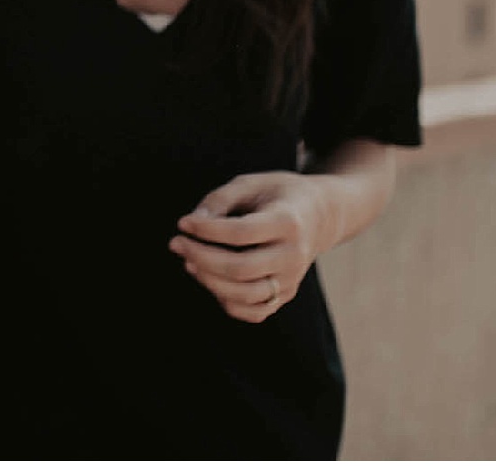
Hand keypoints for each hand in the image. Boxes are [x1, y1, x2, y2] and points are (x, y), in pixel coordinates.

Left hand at [169, 171, 333, 322]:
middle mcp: (293, 256)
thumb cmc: (277, 194)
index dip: (206, 230)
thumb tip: (192, 223)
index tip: (183, 223)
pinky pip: (254, 312)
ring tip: (188, 261)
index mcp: (288, 222)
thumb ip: (220, 200)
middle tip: (176, 243)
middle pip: (240, 268)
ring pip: (244, 295)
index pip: (240, 233)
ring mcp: (292, 280)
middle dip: (200, 257)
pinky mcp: (286, 295)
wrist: (319, 216)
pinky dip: (227, 302)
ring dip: (208, 281)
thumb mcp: (251, 183)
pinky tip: (210, 279)